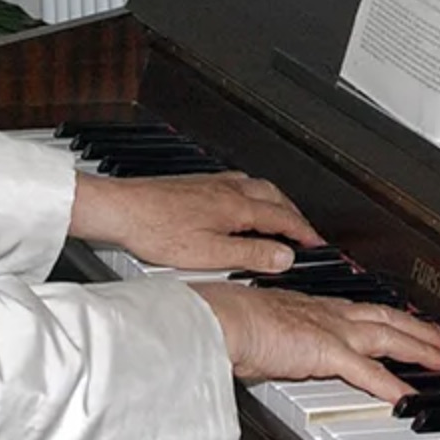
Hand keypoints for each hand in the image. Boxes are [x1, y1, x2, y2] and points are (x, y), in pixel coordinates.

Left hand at [69, 170, 325, 273]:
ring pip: (256, 187)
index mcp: (237, 207)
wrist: (122, 209)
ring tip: (279, 217)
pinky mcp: (196, 183)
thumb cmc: (157, 230)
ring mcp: (212, 183)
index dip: (304, 232)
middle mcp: (228, 189)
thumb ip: (251, 255)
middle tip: (304, 231)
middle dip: (294, 214)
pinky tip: (240, 203)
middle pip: (275, 197)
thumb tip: (284, 257)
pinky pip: (237, 183)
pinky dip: (252, 194)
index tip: (317, 243)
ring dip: (274, 201)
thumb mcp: (211, 254)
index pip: (283, 218)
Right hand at [193, 282, 439, 403]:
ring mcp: (333, 331)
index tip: (416, 324)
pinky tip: (409, 398)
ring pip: (390, 339)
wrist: (222, 319)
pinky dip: (392, 385)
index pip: (368, 311)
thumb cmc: (233, 322)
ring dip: (422, 350)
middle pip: (390, 320)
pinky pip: (368, 372)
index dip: (397, 318)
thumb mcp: (269, 329)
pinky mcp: (327, 352)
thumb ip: (286, 343)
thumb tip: (284, 355)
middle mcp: (331, 314)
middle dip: (424, 331)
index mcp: (318, 308)